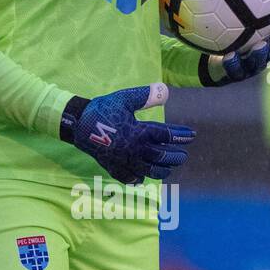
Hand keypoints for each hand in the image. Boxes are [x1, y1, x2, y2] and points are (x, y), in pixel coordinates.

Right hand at [59, 83, 195, 184]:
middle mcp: (135, 149)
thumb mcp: (125, 98)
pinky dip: (138, 178)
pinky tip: (142, 177)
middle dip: (175, 157)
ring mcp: (124, 160)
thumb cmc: (103, 109)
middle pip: (161, 157)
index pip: (166, 135)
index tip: (192, 136)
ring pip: (148, 171)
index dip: (181, 135)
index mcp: (139, 131)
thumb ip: (146, 96)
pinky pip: (129, 177)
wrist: (78, 124)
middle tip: (183, 156)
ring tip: (168, 169)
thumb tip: (166, 91)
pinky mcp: (113, 167)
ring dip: (161, 171)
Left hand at [204, 7, 269, 85]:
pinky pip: (233, 70)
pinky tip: (230, 56)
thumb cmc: (223, 33)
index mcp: (266, 41)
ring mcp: (247, 67)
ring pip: (258, 62)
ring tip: (261, 46)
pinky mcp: (231, 75)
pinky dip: (232, 63)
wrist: (207, 60)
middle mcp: (260, 55)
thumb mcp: (230, 14)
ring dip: (261, 54)